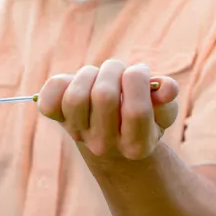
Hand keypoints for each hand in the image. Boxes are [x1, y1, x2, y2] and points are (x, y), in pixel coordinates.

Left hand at [37, 60, 179, 159]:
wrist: (112, 140)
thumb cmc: (142, 117)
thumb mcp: (162, 111)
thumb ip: (167, 99)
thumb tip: (167, 88)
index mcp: (136, 145)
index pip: (136, 110)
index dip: (138, 79)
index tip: (139, 71)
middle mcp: (103, 145)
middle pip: (104, 96)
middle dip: (114, 70)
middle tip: (119, 71)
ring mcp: (78, 134)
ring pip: (75, 96)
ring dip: (89, 74)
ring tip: (99, 75)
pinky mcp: (58, 121)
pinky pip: (48, 100)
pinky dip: (59, 83)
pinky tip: (76, 83)